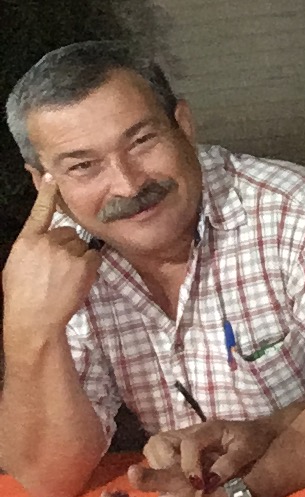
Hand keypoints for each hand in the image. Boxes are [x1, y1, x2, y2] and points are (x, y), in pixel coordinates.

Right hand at [1, 176, 100, 332]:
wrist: (33, 321)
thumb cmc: (22, 296)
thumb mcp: (18, 265)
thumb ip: (32, 247)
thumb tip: (44, 238)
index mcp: (26, 241)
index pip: (39, 211)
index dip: (46, 192)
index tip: (51, 175)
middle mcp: (47, 242)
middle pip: (68, 232)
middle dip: (67, 246)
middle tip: (57, 269)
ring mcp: (66, 251)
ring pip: (81, 245)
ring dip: (78, 257)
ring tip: (64, 278)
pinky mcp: (84, 262)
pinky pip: (93, 256)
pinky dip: (89, 266)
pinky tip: (75, 280)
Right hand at [144, 418, 278, 490]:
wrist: (258, 433)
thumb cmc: (254, 440)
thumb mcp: (249, 449)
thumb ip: (231, 462)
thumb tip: (210, 481)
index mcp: (210, 429)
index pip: (190, 443)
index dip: (189, 465)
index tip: (198, 485)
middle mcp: (191, 432)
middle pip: (159, 442)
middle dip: (163, 464)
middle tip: (175, 484)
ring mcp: (182, 439)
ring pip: (155, 447)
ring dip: (159, 466)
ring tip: (171, 484)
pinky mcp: (179, 449)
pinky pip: (160, 456)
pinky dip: (161, 469)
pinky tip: (173, 484)